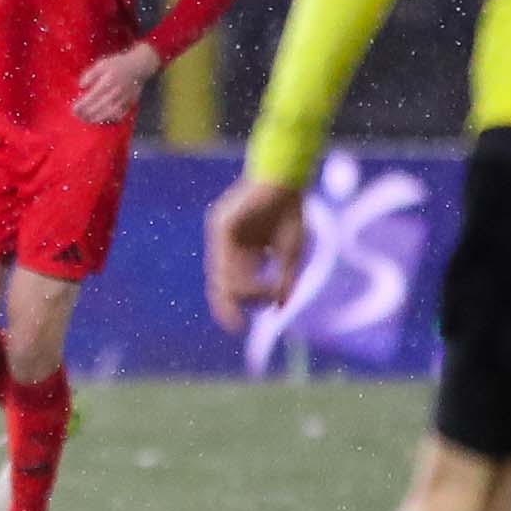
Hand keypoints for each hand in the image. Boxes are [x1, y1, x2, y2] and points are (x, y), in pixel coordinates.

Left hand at [73, 41, 164, 124]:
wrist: (139, 66)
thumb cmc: (117, 64)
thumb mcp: (101, 64)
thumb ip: (90, 74)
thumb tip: (81, 86)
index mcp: (107, 82)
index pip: (91, 97)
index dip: (82, 105)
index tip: (74, 109)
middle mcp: (116, 92)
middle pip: (99, 108)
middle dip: (86, 114)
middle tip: (78, 116)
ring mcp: (124, 99)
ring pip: (109, 114)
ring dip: (96, 119)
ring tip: (87, 119)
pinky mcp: (130, 103)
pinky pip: (120, 115)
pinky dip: (110, 119)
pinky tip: (102, 119)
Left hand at [204, 176, 308, 330]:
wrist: (287, 182)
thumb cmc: (290, 214)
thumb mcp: (290, 255)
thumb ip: (284, 281)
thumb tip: (279, 309)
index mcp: (240, 253)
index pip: (227, 286)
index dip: (230, 308)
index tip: (238, 328)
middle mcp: (226, 247)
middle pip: (221, 284)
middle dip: (234, 305)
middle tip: (240, 324)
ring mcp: (220, 236)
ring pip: (222, 276)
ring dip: (246, 290)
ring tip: (269, 291)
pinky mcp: (221, 227)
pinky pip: (225, 260)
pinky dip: (243, 275)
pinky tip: (262, 278)